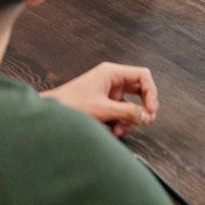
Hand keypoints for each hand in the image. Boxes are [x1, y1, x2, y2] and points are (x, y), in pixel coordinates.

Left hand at [42, 62, 157, 138]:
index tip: (151, 109)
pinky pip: (121, 113)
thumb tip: (146, 116)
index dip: (151, 92)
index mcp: (111, 73)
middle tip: (146, 120)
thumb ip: (127, 112)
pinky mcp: (105, 105)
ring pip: (131, 105)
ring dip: (129, 119)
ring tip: (120, 129)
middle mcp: (112, 80)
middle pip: (140, 91)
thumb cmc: (71, 104)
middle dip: (142, 108)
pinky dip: (121, 123)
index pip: (142, 76)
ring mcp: (109, 93)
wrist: (52, 113)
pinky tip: (113, 131)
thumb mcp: (103, 109)